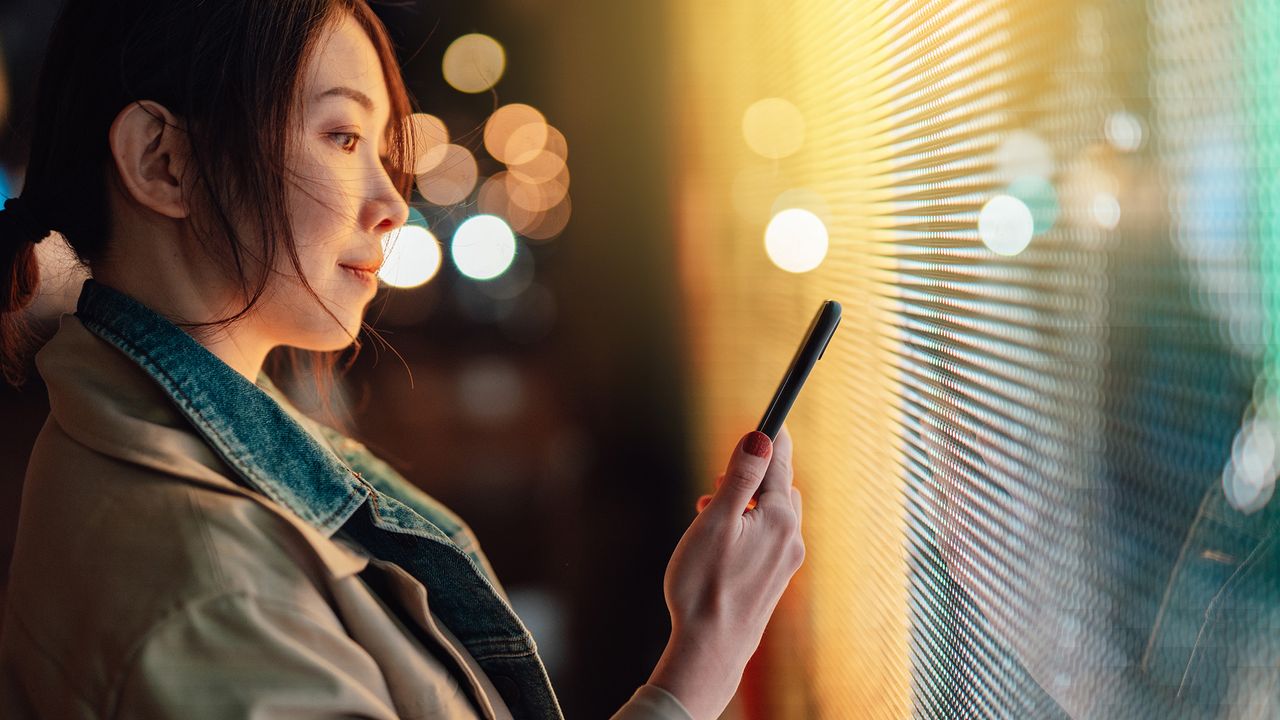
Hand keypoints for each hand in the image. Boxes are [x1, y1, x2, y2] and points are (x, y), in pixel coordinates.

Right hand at [646, 424, 803, 719]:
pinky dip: (750, 527)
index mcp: (779, 518)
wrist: (710, 650)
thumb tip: (761, 437)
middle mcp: (791, 538)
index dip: (772, 439)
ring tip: (711, 512)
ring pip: (773, 515)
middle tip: (719, 478)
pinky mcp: (775, 580)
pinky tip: (722, 541)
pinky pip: (769, 538)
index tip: (772, 418)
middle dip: (754, 476)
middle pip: (780, 488)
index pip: (780, 463)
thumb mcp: (716, 521)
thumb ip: (740, 478)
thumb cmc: (704, 584)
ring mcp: (786, 561)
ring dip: (748, 504)